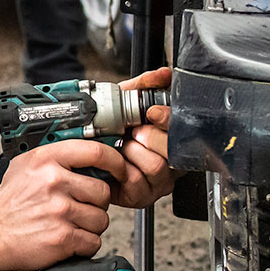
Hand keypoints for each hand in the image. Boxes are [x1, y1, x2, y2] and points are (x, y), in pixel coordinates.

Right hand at [0, 139, 124, 270]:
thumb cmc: (8, 202)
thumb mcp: (25, 167)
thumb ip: (56, 158)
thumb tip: (91, 155)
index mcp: (45, 160)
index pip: (95, 152)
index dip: (115, 161)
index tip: (119, 169)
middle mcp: (53, 182)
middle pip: (103, 192)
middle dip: (95, 203)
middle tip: (78, 207)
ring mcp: (59, 210)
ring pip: (101, 219)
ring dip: (90, 226)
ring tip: (68, 224)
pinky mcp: (62, 237)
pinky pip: (93, 241)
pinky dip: (84, 244)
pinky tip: (66, 239)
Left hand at [112, 67, 175, 208]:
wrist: (85, 152)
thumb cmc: (110, 129)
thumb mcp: (124, 102)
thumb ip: (144, 86)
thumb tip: (164, 74)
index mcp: (172, 138)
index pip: (184, 129)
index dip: (169, 120)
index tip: (152, 112)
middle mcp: (170, 162)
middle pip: (174, 151)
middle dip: (151, 138)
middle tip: (133, 132)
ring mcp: (157, 182)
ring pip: (158, 167)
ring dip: (135, 153)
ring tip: (123, 146)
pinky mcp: (140, 196)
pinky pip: (138, 184)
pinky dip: (123, 170)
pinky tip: (116, 162)